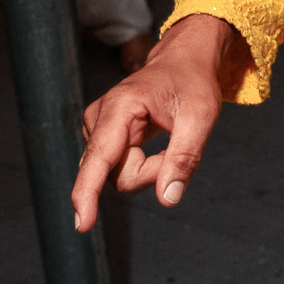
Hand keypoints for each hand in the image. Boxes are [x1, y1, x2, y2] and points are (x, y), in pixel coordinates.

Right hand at [69, 13, 248, 231]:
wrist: (183, 61)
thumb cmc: (192, 83)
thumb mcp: (201, 116)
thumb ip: (185, 157)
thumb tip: (168, 198)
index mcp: (120, 107)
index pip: (100, 159)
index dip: (88, 193)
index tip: (82, 223)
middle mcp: (99, 119)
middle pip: (116, 175)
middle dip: (151, 172)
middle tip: (179, 143)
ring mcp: (97, 129)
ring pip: (118, 175)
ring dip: (149, 168)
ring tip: (169, 137)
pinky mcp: (103, 138)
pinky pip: (120, 169)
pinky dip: (144, 164)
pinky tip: (156, 140)